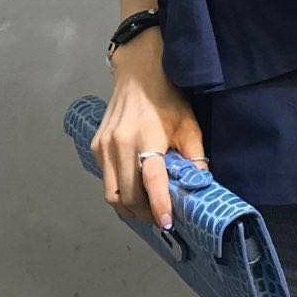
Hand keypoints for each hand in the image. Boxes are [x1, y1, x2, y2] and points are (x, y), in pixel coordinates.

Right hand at [90, 31, 208, 228]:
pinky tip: (134, 191)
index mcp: (146, 138)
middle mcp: (119, 144)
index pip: (151, 180)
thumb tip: (201, 186)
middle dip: (144, 212)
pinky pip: (106, 179)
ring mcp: (104, 146)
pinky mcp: (96, 146)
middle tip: (160, 218)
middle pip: (126, 195)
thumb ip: (195, 157)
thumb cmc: (167, 99)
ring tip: (147, 210)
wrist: (138, 74)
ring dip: (129, 207)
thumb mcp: (188, 125)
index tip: (167, 223)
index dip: (159, 205)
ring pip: (111, 193)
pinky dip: (119, 191)